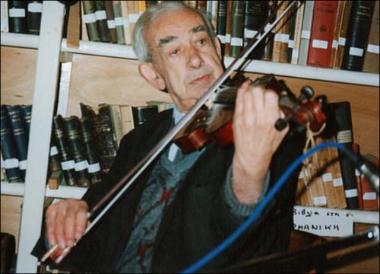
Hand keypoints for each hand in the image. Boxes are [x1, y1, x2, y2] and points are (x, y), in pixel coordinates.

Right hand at [45, 199, 88, 248]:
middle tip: (68, 244)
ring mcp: (59, 206)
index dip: (79, 227)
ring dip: (59, 236)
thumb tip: (77, 240)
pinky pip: (50, 224)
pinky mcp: (50, 210)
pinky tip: (53, 241)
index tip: (77, 237)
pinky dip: (51, 234)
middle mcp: (71, 204)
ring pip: (58, 222)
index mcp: (81, 206)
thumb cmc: (77, 217)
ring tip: (61, 245)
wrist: (69, 208)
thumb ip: (82, 229)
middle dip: (68, 234)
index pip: (81, 215)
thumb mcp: (84, 221)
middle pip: (69, 219)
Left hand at [232, 79, 287, 203]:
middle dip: (260, 88)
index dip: (270, 92)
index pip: (271, 95)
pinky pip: (238, 100)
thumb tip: (279, 102)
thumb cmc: (266, 145)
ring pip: (247, 94)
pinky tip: (244, 89)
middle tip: (260, 90)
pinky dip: (241, 92)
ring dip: (250, 89)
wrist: (252, 156)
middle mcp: (258, 117)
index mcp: (271, 119)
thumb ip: (282, 114)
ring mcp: (246, 117)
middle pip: (257, 91)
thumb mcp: (282, 131)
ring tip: (252, 89)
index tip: (269, 93)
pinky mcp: (237, 118)